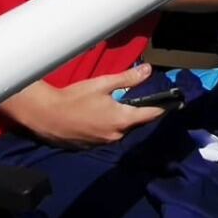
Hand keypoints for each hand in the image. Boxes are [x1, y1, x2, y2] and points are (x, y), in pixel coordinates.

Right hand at [3, 63, 166, 148]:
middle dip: (138, 113)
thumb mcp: (104, 84)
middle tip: (139, 100)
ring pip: (120, 131)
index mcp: (122, 120)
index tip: (172, 104)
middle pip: (135, 124)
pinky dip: (107, 127)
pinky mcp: (89, 147)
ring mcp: (102, 143)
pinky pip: (106, 136)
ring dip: (122, 121)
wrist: (45, 115)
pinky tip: (98, 117)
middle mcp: (115, 136)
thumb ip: (128, 79)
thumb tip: (149, 70)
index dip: (161, 109)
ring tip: (116, 107)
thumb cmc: (76, 97)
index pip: (150, 115)